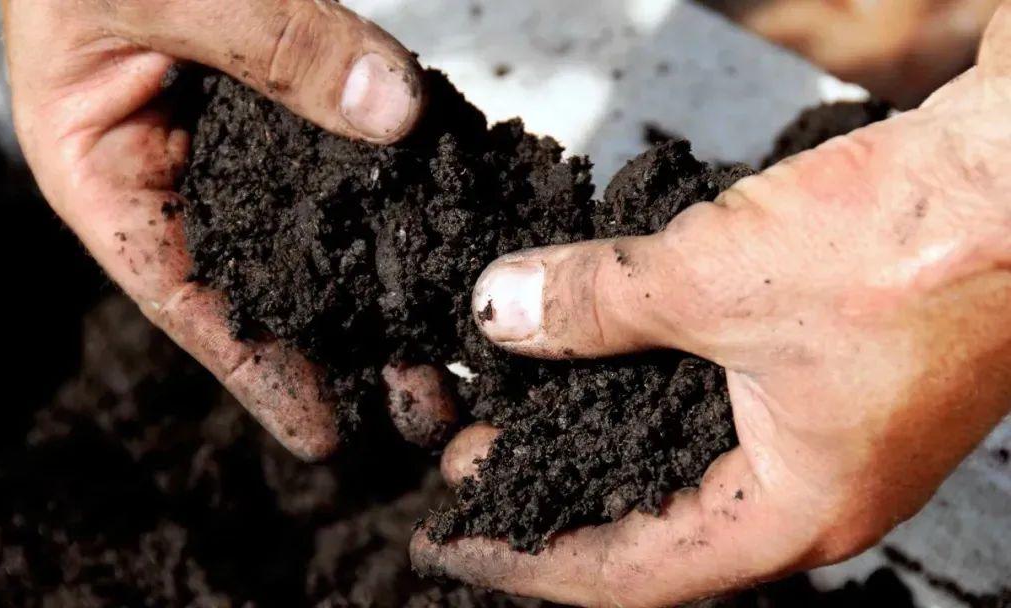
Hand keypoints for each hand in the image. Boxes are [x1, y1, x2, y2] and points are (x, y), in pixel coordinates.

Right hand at [3, 0, 451, 459]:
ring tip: (452, 344)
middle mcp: (177, 167)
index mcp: (106, 170)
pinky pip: (350, 148)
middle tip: (425, 404)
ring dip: (382, 283)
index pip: (184, 296)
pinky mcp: (291, 91)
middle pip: (265, 279)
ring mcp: (238, 134)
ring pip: (316, 225)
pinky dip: (397, 191)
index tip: (325, 434)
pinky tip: (450, 233)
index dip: (255, 371)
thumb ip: (272, 41)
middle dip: (343, 344)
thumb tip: (395, 111)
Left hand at [412, 5, 1010, 605]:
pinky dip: (650, 382)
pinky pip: (718, 398)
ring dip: (599, 431)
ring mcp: (832, 431)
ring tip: (523, 409)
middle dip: (556, 492)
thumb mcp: (716, 279)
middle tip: (476, 465)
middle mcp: (815, 490)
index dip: (527, 557)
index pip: (626, 570)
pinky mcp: (837, 369)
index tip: (454, 539)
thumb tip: (502, 310)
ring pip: (683, 456)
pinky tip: (607, 351)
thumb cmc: (921, 247)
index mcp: (794, 512)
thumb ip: (596, 303)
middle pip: (653, 520)